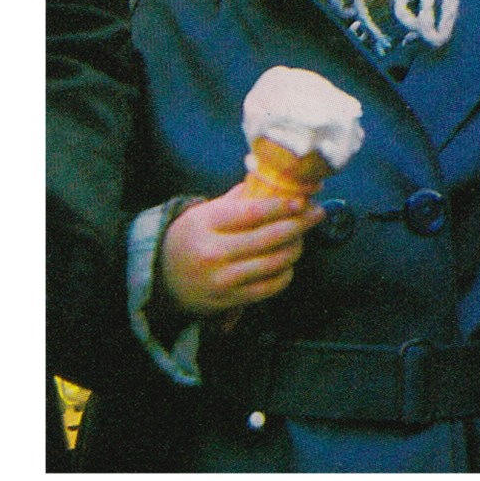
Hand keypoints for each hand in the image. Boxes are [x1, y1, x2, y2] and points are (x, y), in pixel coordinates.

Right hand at [159, 182, 324, 316]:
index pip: (251, 213)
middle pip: (267, 238)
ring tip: (302, 237)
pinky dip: (285, 273)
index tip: (301, 200)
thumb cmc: (192, 236)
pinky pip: (269, 288)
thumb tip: (275, 180)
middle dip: (298, 224)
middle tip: (317, 214)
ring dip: (295, 248)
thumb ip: (239, 198)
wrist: (162, 276)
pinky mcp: (229, 301)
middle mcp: (213, 252)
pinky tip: (287, 261)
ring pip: (273, 263)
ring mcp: (222, 280)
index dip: (280, 206)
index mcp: (207, 224)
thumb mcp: (207, 211)